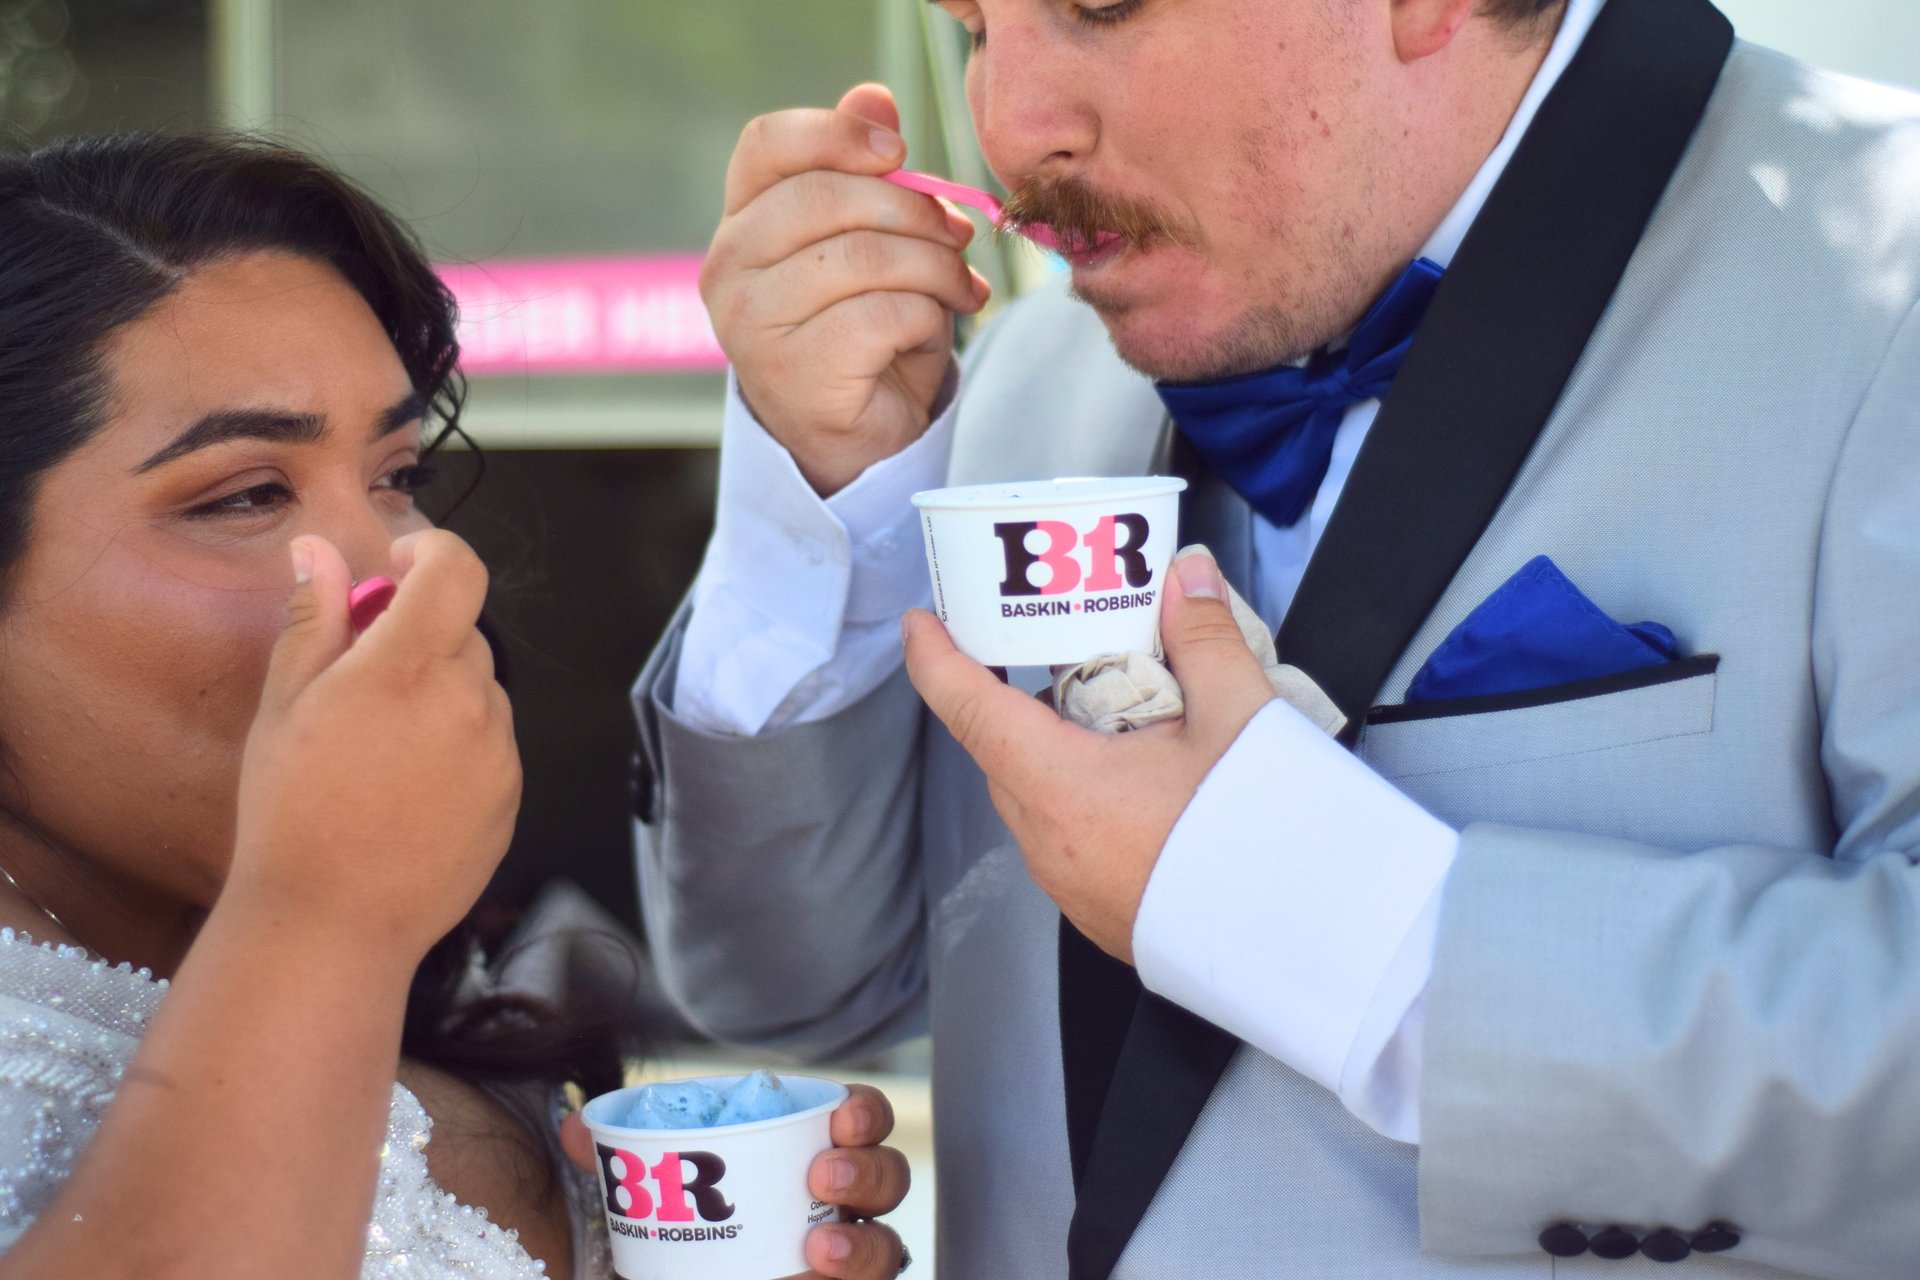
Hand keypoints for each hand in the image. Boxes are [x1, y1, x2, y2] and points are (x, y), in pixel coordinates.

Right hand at [227, 531, 519, 960]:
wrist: (333, 923)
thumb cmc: (294, 813)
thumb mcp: (285, 706)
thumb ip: (315, 618)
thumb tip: (319, 548)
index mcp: (408, 668)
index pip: (457, 569)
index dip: (430, 551)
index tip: (397, 568)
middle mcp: (468, 702)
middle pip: (464, 631)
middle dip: (419, 636)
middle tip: (362, 680)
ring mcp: (499, 752)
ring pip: (479, 689)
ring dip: (441, 694)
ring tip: (379, 750)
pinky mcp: (512, 795)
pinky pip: (491, 742)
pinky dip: (459, 744)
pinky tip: (408, 788)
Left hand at [560, 1084, 911, 1279]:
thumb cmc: (684, 1232)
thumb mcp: (654, 1194)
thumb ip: (624, 1162)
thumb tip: (580, 1128)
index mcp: (809, 1153)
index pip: (861, 1119)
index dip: (864, 1113)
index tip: (838, 1118)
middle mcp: (840, 1208)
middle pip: (889, 1180)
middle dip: (868, 1172)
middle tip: (821, 1177)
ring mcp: (843, 1263)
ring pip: (888, 1250)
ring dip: (863, 1246)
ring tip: (817, 1252)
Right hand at [702, 81, 991, 494]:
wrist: (859, 441)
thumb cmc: (863, 333)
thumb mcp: (871, 243)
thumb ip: (867, 175)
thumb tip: (875, 96)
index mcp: (741, 223)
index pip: (769, 144)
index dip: (839, 131)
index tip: (899, 150)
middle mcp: (728, 269)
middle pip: (828, 196)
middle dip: (913, 210)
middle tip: (957, 234)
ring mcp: (752, 326)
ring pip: (865, 257)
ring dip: (933, 268)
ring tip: (958, 288)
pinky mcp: (795, 374)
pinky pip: (883, 316)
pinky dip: (927, 320)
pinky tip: (932, 333)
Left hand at [902, 551, 1276, 960]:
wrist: (1315, 944)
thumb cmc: (1265, 839)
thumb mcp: (1239, 717)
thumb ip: (1204, 636)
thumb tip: (1185, 577)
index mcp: (1062, 787)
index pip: (969, 709)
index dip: (936, 660)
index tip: (921, 623)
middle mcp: (1050, 842)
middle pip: (1005, 752)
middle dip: (1017, 701)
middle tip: (1059, 655)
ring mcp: (1072, 885)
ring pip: (1037, 799)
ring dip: (1058, 755)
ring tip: (1123, 721)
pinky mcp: (1103, 913)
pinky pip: (1068, 840)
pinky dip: (1085, 801)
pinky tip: (1146, 786)